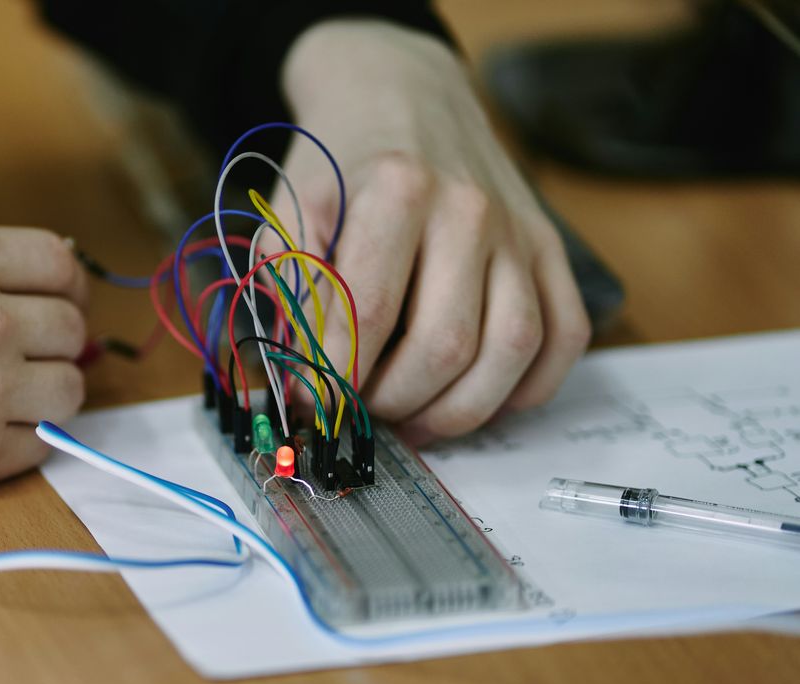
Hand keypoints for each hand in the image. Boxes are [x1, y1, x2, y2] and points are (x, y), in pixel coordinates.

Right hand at [0, 225, 86, 555]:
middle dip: (53, 344)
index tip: (60, 301)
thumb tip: (6, 284)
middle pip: (71, 327)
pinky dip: (21, 445)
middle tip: (25, 361)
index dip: (65, 284)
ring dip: (45, 398)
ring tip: (2, 404)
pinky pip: (43, 446)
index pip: (57, 260)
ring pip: (71, 390)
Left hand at [273, 20, 590, 443]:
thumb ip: (290, 287)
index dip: (338, 374)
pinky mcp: (552, 251)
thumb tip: (302, 378)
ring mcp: (520, 233)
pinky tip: (475, 398)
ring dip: (457, 409)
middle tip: (363, 410)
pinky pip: (563, 339)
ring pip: (511, 351)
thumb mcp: (291, 208)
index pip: (369, 312)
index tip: (315, 400)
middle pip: (446, 344)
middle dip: (396, 400)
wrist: (402, 96)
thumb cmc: (341, 163)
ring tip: (412, 419)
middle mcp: (471, 210)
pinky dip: (524, 389)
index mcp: (398, 190)